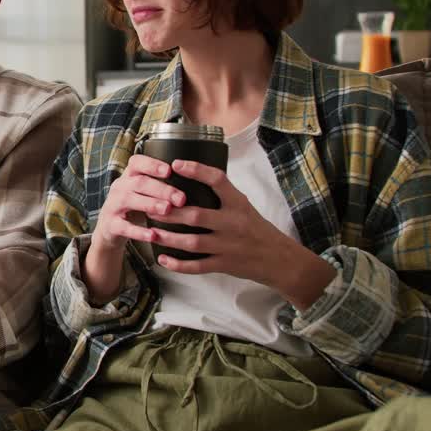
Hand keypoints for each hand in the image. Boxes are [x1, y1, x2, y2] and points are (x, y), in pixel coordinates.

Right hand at [93, 154, 184, 257]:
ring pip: (129, 200)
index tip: (170, 170)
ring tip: (167, 210)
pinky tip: (153, 235)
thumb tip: (196, 182)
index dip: (153, 165)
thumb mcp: (144, 193)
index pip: (137, 162)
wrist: (110, 229)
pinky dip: (139, 231)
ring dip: (150, 204)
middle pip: (139, 182)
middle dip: (161, 189)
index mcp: (129, 176)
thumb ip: (161, 186)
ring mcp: (113, 205)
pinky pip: (124, 227)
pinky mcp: (111, 225)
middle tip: (181, 198)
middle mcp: (119, 187)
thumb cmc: (135, 207)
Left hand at [150, 159, 334, 310]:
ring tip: (150, 232)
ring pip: (193, 242)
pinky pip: (198, 266)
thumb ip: (222, 196)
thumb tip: (194, 177)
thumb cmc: (257, 229)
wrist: (280, 260)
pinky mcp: (225, 265)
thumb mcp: (244, 206)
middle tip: (150, 206)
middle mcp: (233, 223)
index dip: (196, 170)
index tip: (175, 164)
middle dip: (170, 212)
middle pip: (196, 215)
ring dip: (169, 237)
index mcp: (238, 204)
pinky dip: (178, 264)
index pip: (218, 180)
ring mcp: (229, 246)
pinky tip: (162, 259)